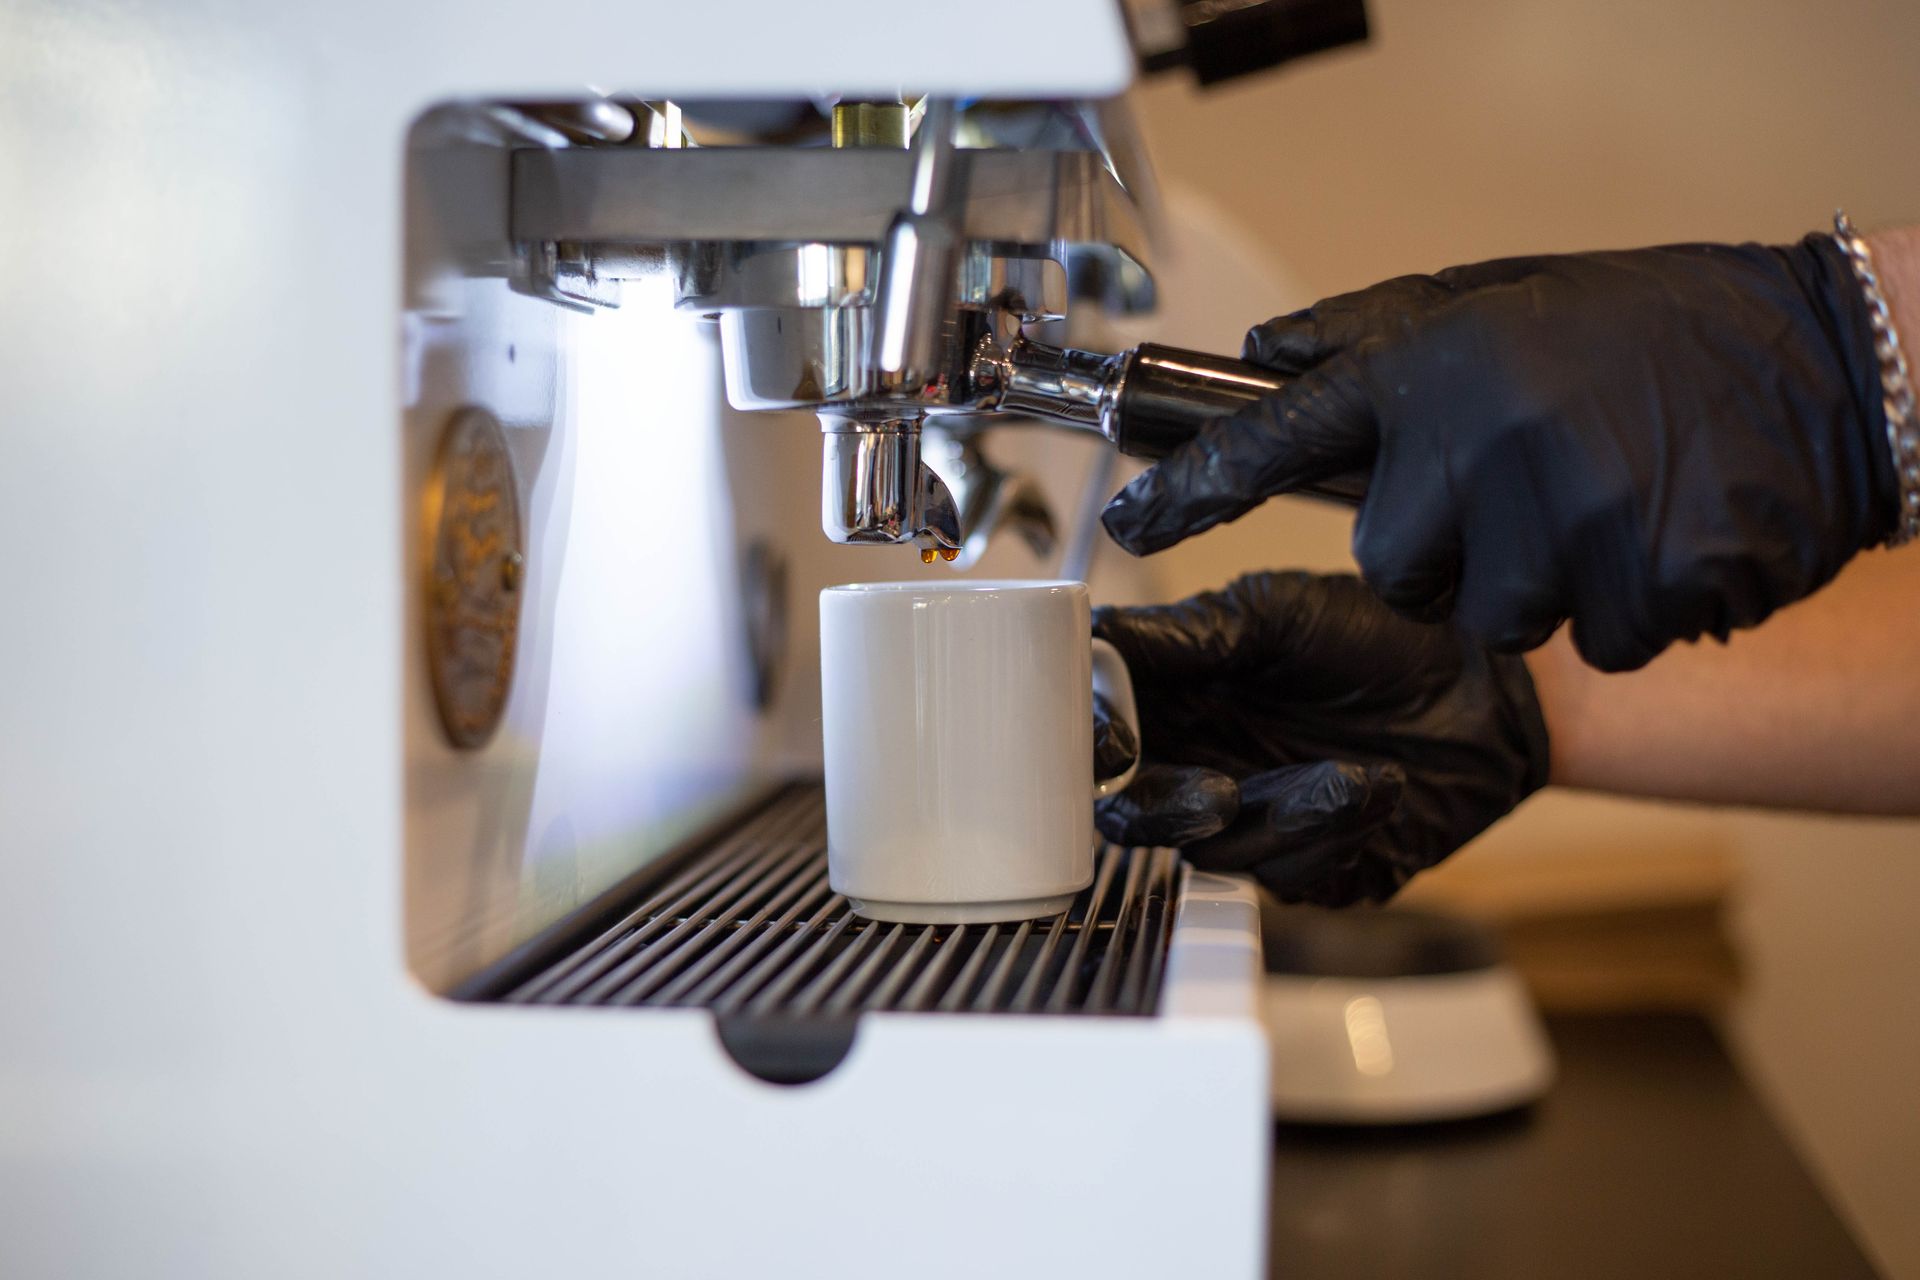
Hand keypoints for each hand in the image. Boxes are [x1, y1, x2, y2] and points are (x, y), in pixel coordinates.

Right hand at [1091, 572, 1548, 905]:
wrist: (1493, 686)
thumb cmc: (1386, 635)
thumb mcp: (1280, 612)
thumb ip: (1189, 634)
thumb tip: (1100, 636)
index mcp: (1176, 695)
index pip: (1102, 734)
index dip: (1093, 746)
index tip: (1114, 744)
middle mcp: (1200, 760)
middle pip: (1136, 813)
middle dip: (1169, 811)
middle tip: (1219, 794)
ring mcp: (1254, 819)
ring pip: (1216, 852)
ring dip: (1281, 820)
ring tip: (1348, 777)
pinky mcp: (1311, 867)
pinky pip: (1291, 878)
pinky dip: (1332, 839)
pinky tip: (1379, 791)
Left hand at [1102, 235, 1897, 670]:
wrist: (1834, 362)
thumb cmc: (1661, 326)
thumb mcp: (1506, 298)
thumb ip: (1379, 331)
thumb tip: (1267, 348)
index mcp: (1438, 368)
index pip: (1282, 439)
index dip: (1197, 488)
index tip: (1131, 515)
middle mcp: (1483, 445)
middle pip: (1398, 571)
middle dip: (1450, 553)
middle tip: (1528, 488)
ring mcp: (1563, 522)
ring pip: (1497, 619)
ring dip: (1544, 585)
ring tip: (1610, 501)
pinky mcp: (1640, 590)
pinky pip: (1594, 641)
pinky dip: (1626, 608)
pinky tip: (1666, 534)